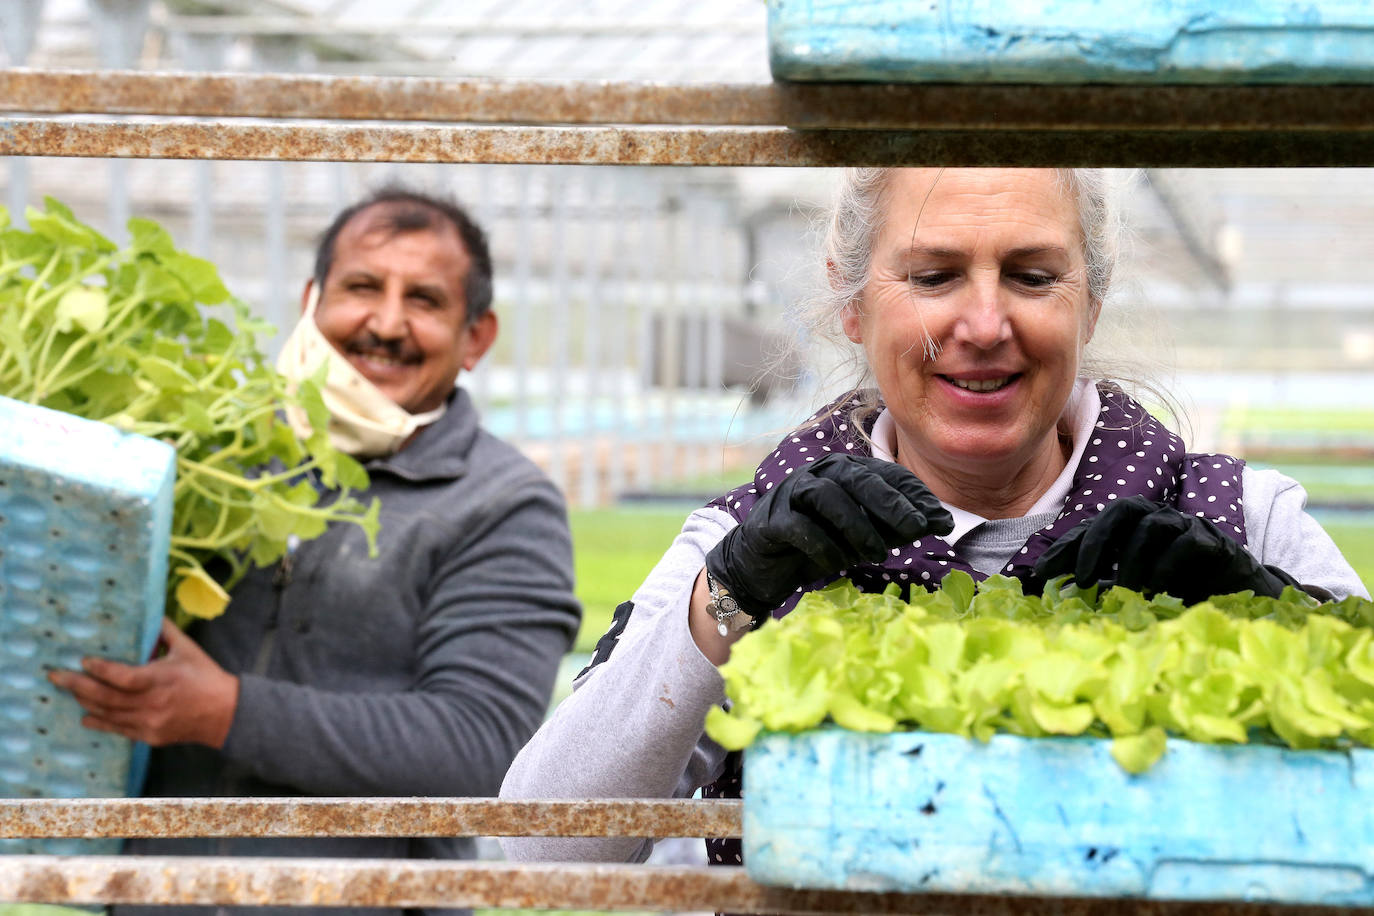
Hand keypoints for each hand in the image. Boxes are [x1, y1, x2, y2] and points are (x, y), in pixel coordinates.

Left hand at [48, 617, 239, 747]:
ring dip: (84, 702)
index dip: (100, 670)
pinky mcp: (149, 736)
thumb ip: (165, 631)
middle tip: (55, 676)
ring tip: (68, 690)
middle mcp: (152, 703)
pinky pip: (117, 730)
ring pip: (107, 714)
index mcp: (162, 679)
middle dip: (76, 686)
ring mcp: (149, 723)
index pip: (123, 677)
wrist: (224, 713)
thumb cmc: (206, 677)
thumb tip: (146, 613)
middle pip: (106, 698)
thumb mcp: (188, 649)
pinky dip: (99, 722)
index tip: (83, 660)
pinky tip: (86, 715)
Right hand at [706, 453, 954, 619]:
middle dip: (891, 503)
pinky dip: (823, 547)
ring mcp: (792, 493)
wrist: (762, 564)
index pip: (886, 473)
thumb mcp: (864, 535)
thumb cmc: (819, 544)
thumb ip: (896, 526)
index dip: (915, 495)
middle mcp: (819, 473)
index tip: (941, 521)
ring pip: (828, 497)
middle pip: (858, 478)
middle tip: (917, 529)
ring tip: (877, 555)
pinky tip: (838, 565)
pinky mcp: (772, 519)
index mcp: (846, 470)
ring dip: (857, 526)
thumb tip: (942, 522)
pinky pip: (800, 527)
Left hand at [1033, 495, 1300, 604]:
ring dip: (1133, 562)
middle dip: (1096, 542)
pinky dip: (1168, 568)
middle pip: (1120, 510)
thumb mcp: (1134, 589)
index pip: (1091, 527)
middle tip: (1082, 578)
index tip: (1039, 574)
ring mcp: (1187, 526)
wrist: (1239, 597)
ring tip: (1127, 594)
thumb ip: (1102, 587)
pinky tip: (1160, 592)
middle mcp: (1157, 518)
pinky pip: (1188, 544)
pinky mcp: (1216, 542)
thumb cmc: (1179, 591)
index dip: (1064, 547)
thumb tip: (1054, 596)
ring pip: (1151, 526)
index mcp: (1132, 527)